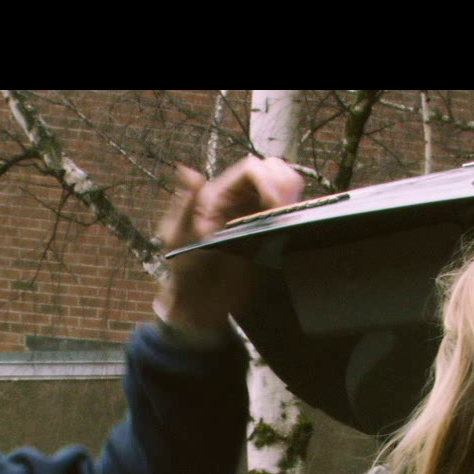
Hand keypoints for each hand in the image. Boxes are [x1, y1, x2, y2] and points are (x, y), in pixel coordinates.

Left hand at [155, 155, 304, 331]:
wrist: (200, 304)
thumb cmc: (183, 269)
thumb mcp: (177, 236)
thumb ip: (186, 204)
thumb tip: (187, 170)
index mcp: (219, 195)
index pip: (251, 170)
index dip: (267, 179)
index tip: (274, 202)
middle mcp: (240, 200)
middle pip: (272, 171)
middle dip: (284, 182)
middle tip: (286, 206)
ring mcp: (256, 217)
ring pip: (285, 189)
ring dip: (293, 195)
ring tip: (290, 213)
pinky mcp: (269, 235)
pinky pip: (287, 216)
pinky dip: (296, 213)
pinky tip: (293, 223)